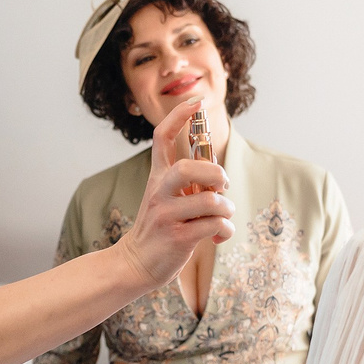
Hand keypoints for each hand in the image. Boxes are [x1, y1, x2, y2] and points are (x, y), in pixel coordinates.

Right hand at [119, 99, 234, 289]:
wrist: (136, 262)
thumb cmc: (160, 228)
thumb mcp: (166, 199)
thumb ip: (189, 184)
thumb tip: (220, 175)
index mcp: (158, 177)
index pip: (162, 137)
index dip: (179, 116)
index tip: (196, 101)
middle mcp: (160, 192)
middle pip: (189, 167)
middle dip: (216, 174)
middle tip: (222, 186)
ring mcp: (167, 215)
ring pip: (211, 201)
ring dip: (227, 209)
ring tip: (223, 216)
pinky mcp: (178, 237)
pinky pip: (214, 225)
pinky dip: (225, 230)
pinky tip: (219, 236)